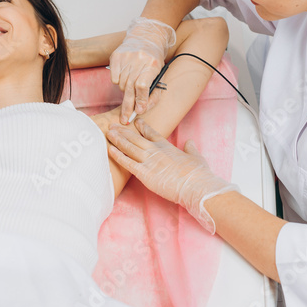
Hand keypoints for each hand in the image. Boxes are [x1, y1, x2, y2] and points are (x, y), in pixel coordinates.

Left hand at [105, 117, 237, 232]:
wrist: (196, 185)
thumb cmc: (199, 174)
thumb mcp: (197, 157)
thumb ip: (191, 148)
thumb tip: (190, 142)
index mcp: (167, 147)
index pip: (152, 133)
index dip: (143, 127)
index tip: (136, 121)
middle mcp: (156, 151)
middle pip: (136, 138)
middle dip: (123, 131)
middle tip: (113, 125)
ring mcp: (149, 161)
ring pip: (129, 147)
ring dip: (118, 139)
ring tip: (108, 132)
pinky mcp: (145, 174)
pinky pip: (127, 163)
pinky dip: (118, 155)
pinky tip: (109, 149)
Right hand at [109, 17, 175, 123]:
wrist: (147, 38)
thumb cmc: (154, 61)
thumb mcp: (159, 77)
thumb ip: (154, 94)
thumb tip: (142, 109)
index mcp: (152, 65)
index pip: (143, 85)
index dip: (140, 99)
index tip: (138, 110)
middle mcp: (139, 60)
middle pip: (130, 88)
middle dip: (127, 105)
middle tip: (125, 118)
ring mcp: (126, 57)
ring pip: (121, 84)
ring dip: (125, 90)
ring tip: (131, 85)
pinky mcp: (116, 56)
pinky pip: (114, 78)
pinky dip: (118, 81)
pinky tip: (125, 76)